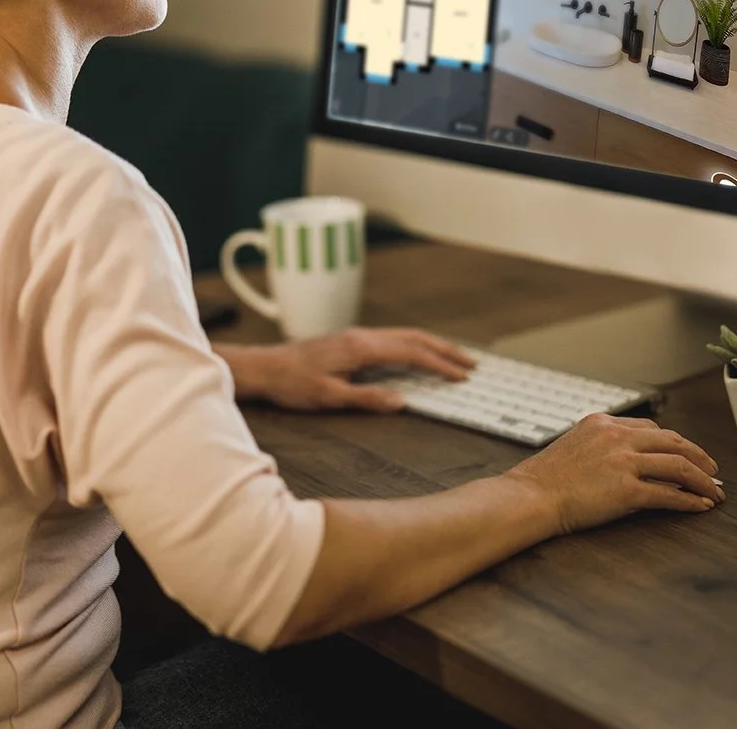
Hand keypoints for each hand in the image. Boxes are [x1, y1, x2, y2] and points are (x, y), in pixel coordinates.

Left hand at [219, 327, 472, 412]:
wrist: (265, 367)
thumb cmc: (292, 383)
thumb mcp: (330, 397)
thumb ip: (368, 399)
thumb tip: (403, 402)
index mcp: (361, 347)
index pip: (411, 353)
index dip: (439, 364)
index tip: (461, 376)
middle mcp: (362, 336)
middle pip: (414, 337)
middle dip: (445, 349)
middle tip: (471, 363)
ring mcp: (356, 336)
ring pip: (404, 335)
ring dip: (431, 345)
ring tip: (453, 357)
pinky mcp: (350, 341)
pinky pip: (392, 338)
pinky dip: (413, 345)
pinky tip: (417, 355)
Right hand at [502, 413, 723, 534]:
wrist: (531, 496)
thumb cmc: (545, 479)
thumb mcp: (574, 446)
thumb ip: (602, 447)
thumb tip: (631, 463)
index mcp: (603, 423)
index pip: (651, 428)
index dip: (675, 443)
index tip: (686, 454)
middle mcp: (617, 437)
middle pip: (673, 441)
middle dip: (699, 457)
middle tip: (712, 471)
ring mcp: (623, 462)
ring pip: (679, 466)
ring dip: (703, 481)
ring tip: (715, 492)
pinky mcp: (627, 490)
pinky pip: (669, 495)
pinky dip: (690, 501)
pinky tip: (701, 507)